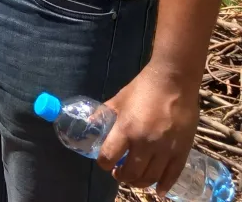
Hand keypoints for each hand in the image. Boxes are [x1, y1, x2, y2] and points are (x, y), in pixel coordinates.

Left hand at [98, 67, 199, 190]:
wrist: (173, 82)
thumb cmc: (142, 88)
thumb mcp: (118, 100)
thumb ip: (104, 114)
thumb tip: (90, 123)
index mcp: (126, 129)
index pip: (109, 157)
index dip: (104, 164)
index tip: (105, 163)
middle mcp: (145, 143)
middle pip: (130, 172)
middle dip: (121, 176)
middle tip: (119, 173)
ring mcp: (165, 149)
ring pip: (150, 177)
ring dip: (140, 182)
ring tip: (134, 179)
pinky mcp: (182, 151)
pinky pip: (172, 175)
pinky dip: (164, 186)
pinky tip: (158, 191)